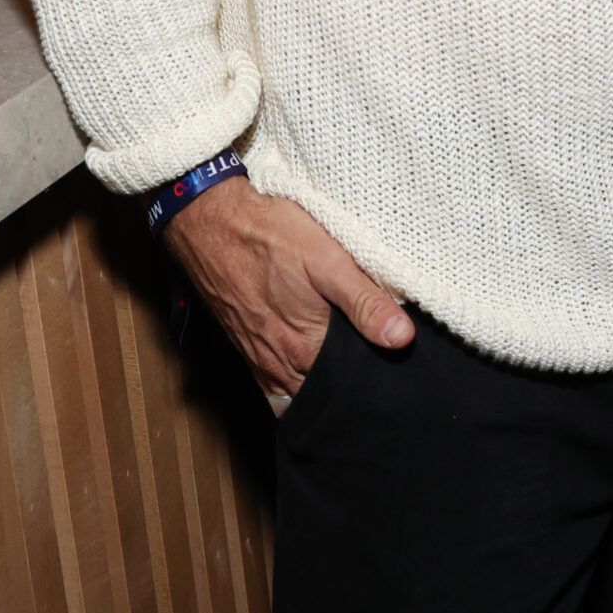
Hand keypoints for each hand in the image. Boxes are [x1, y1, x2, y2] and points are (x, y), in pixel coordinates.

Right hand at [167, 176, 414, 396]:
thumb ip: (365, 303)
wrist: (210, 222)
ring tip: (344, 366)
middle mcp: (279, 363)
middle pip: (322, 390)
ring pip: (297, 388)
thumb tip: (401, 339)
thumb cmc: (268, 236)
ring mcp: (258, 357)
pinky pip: (273, 381)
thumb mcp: (328, 261)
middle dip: (347, 385)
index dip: (372, 377)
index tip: (392, 368)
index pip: (349, 385)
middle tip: (372, 364)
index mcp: (305, 348)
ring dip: (319, 383)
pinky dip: (293, 379)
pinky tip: (307, 361)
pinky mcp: (245, 345)